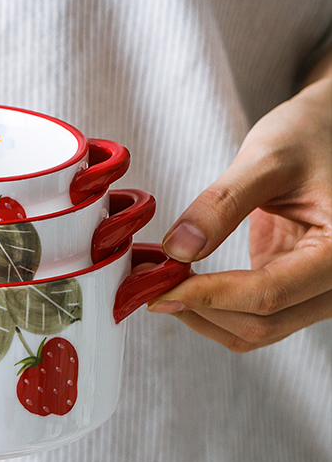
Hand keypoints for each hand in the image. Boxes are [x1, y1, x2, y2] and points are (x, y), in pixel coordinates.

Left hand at [147, 72, 331, 351]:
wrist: (329, 132)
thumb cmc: (313, 135)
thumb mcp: (268, 159)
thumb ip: (222, 204)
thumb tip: (177, 249)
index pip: (271, 293)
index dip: (210, 295)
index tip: (160, 285)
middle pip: (263, 322)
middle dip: (199, 307)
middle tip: (147, 282)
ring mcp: (318, 291)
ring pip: (256, 329)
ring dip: (202, 314)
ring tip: (157, 280)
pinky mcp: (296, 287)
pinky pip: (254, 314)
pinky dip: (213, 305)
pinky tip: (179, 280)